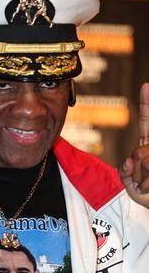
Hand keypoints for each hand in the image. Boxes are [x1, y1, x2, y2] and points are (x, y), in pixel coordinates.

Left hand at [119, 82, 148, 207]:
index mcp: (148, 149)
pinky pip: (148, 170)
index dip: (147, 105)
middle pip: (137, 152)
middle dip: (134, 171)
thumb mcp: (131, 186)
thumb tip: (128, 159)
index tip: (146, 86)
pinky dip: (144, 185)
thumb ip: (125, 173)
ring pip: (143, 161)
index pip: (147, 125)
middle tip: (142, 183)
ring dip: (141, 180)